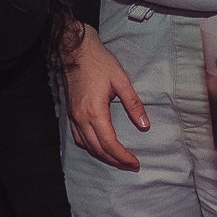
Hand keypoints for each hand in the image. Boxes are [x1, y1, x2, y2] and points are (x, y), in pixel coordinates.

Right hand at [63, 33, 146, 170]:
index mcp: (94, 112)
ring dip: (102, 156)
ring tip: (118, 160)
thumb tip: (145, 125)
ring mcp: (74, 116)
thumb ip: (133, 104)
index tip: (135, 162)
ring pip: (86, 146)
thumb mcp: (121, 80)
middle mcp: (81, 118)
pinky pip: (79, 138)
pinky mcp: (71, 113)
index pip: (109, 143)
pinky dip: (90, 147)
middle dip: (115, 160)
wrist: (77, 50)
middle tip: (130, 166)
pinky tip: (100, 147)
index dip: (122, 156)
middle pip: (97, 149)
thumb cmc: (100, 62)